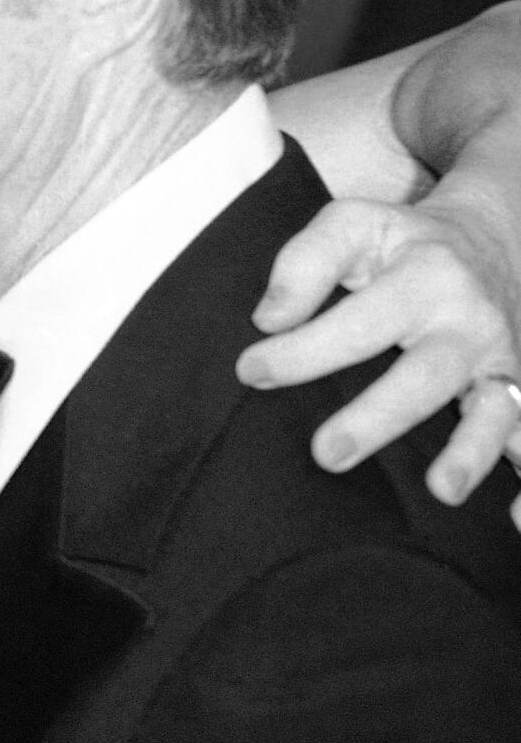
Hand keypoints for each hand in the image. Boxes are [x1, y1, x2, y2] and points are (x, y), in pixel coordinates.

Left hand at [237, 197, 520, 524]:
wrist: (493, 238)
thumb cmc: (401, 240)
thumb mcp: (352, 224)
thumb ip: (305, 262)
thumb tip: (269, 320)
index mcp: (425, 278)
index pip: (358, 323)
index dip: (303, 351)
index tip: (250, 371)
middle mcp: (470, 324)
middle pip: (425, 377)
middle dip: (376, 418)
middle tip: (326, 453)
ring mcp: (501, 362)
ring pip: (494, 412)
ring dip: (470, 454)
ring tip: (443, 490)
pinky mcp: (517, 390)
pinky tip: (514, 518)